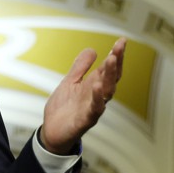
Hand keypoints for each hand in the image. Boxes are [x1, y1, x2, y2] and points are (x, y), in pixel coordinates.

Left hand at [41, 38, 125, 153]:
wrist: (52, 131)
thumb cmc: (64, 108)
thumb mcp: (70, 82)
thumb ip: (80, 67)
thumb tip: (92, 49)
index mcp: (93, 86)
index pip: (108, 69)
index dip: (115, 55)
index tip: (121, 41)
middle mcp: (97, 96)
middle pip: (111, 78)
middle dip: (116, 62)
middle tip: (118, 47)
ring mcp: (93, 108)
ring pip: (106, 91)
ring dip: (109, 76)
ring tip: (111, 60)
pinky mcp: (85, 120)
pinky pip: (94, 109)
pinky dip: (97, 98)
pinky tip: (97, 87)